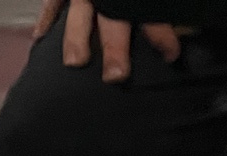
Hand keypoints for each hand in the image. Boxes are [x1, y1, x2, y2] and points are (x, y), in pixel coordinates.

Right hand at [34, 0, 182, 81]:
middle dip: (116, 50)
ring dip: (76, 41)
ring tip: (75, 62)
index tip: (171, 55)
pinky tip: (40, 38)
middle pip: (114, 23)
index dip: (161, 36)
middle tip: (117, 76)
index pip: (151, 14)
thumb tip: (187, 10)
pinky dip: (46, 18)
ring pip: (79, 17)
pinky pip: (53, 2)